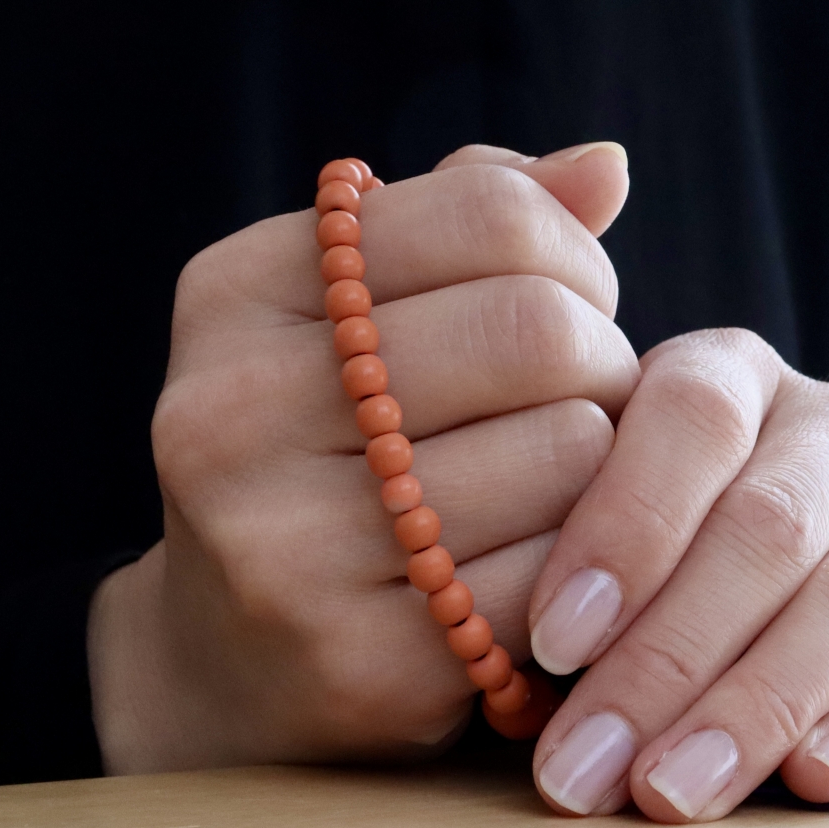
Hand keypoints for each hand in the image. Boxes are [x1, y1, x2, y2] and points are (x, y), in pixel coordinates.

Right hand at [89, 144, 639, 771]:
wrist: (223, 662)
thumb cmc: (326, 452)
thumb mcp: (352, 315)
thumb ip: (473, 223)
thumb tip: (605, 165)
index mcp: (234, 296)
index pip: (485, 212)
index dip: (570, 256)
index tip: (569, 305)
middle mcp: (235, 413)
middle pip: (535, 328)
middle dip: (602, 360)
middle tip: (588, 400)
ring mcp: (286, 545)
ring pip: (569, 450)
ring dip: (605, 468)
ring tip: (560, 486)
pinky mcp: (360, 660)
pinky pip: (561, 574)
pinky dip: (585, 565)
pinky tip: (546, 569)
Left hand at [525, 329, 828, 821]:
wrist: (757, 569)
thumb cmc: (628, 545)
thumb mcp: (586, 512)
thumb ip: (567, 557)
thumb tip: (528, 669)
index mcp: (733, 374)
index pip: (694, 416)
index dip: (626, 526)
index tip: (555, 641)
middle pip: (764, 528)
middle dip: (665, 659)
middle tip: (586, 763)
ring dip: (752, 710)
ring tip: (669, 794)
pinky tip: (805, 781)